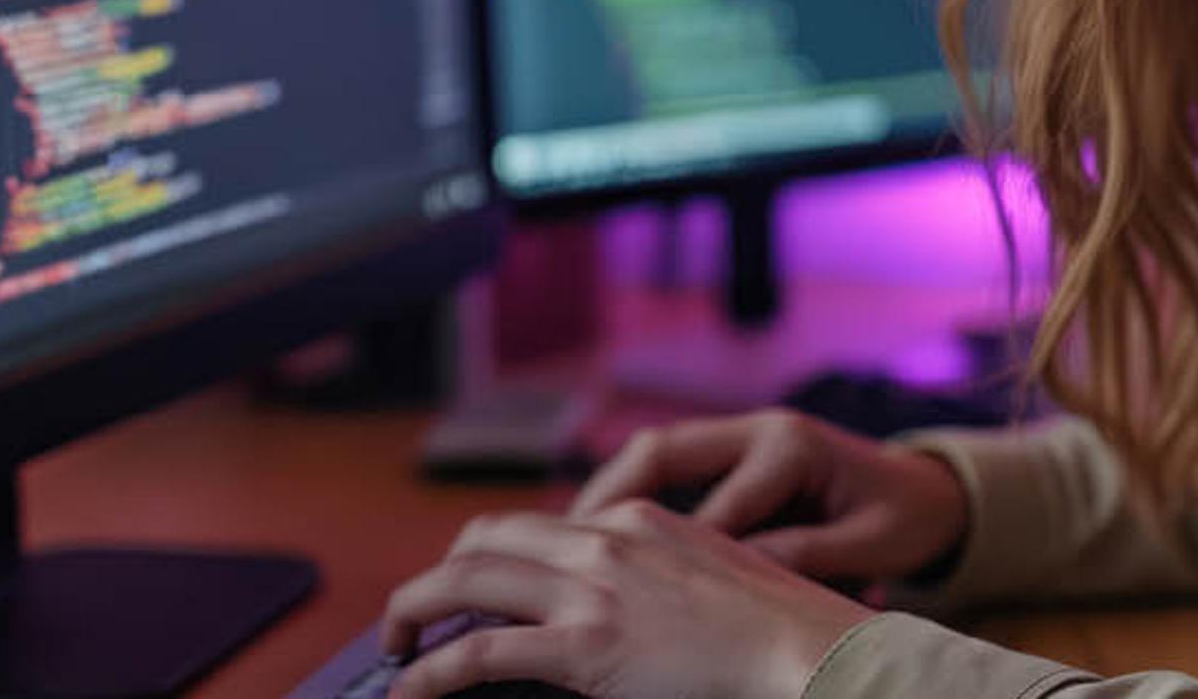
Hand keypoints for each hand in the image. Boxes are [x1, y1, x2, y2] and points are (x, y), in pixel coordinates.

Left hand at [379, 500, 869, 698]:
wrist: (805, 648)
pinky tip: (408, 692)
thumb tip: (628, 607)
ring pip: (465, 581)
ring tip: (392, 644)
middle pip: (486, 537)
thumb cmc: (777, 626)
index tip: (474, 587)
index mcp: (637, 517)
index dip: (491, 555)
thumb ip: (661, 572)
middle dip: (439, 574)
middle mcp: (606, 539)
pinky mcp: (586, 648)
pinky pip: (479, 653)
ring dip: (413, 610)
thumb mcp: (714, 571)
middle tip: (418, 614)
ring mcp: (594, 590)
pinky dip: (429, 673)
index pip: (538, 523)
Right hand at [572, 409, 970, 589]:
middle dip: (603, 503)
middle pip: (658, 454)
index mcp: (791, 447)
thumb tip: (745, 582)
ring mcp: (739, 436)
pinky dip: (627, 507)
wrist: (929, 490)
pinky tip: (598, 549)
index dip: (676, 557)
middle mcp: (756, 428)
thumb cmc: (903, 522)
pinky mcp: (731, 454)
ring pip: (649, 460)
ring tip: (559, 552)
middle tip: (558, 555)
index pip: (718, 507)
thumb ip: (806, 557)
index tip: (636, 606)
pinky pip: (664, 476)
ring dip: (603, 502)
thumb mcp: (865, 546)